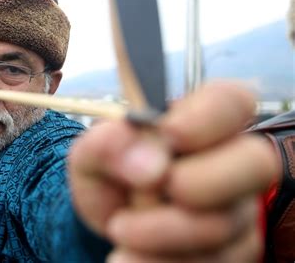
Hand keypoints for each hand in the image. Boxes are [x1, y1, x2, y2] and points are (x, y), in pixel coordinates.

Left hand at [68, 83, 279, 261]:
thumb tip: (146, 160)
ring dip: (161, 232)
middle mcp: (230, 165)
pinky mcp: (233, 252)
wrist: (114, 224)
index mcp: (201, 124)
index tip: (169, 133)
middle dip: (197, 181)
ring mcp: (237, 211)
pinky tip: (129, 254)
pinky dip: (159, 261)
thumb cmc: (111, 179)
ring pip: (222, 224)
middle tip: (146, 189)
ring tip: (119, 228)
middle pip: (255, 164)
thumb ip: (106, 145)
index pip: (232, 101)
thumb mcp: (92, 156)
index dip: (207, 116)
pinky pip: (208, 262)